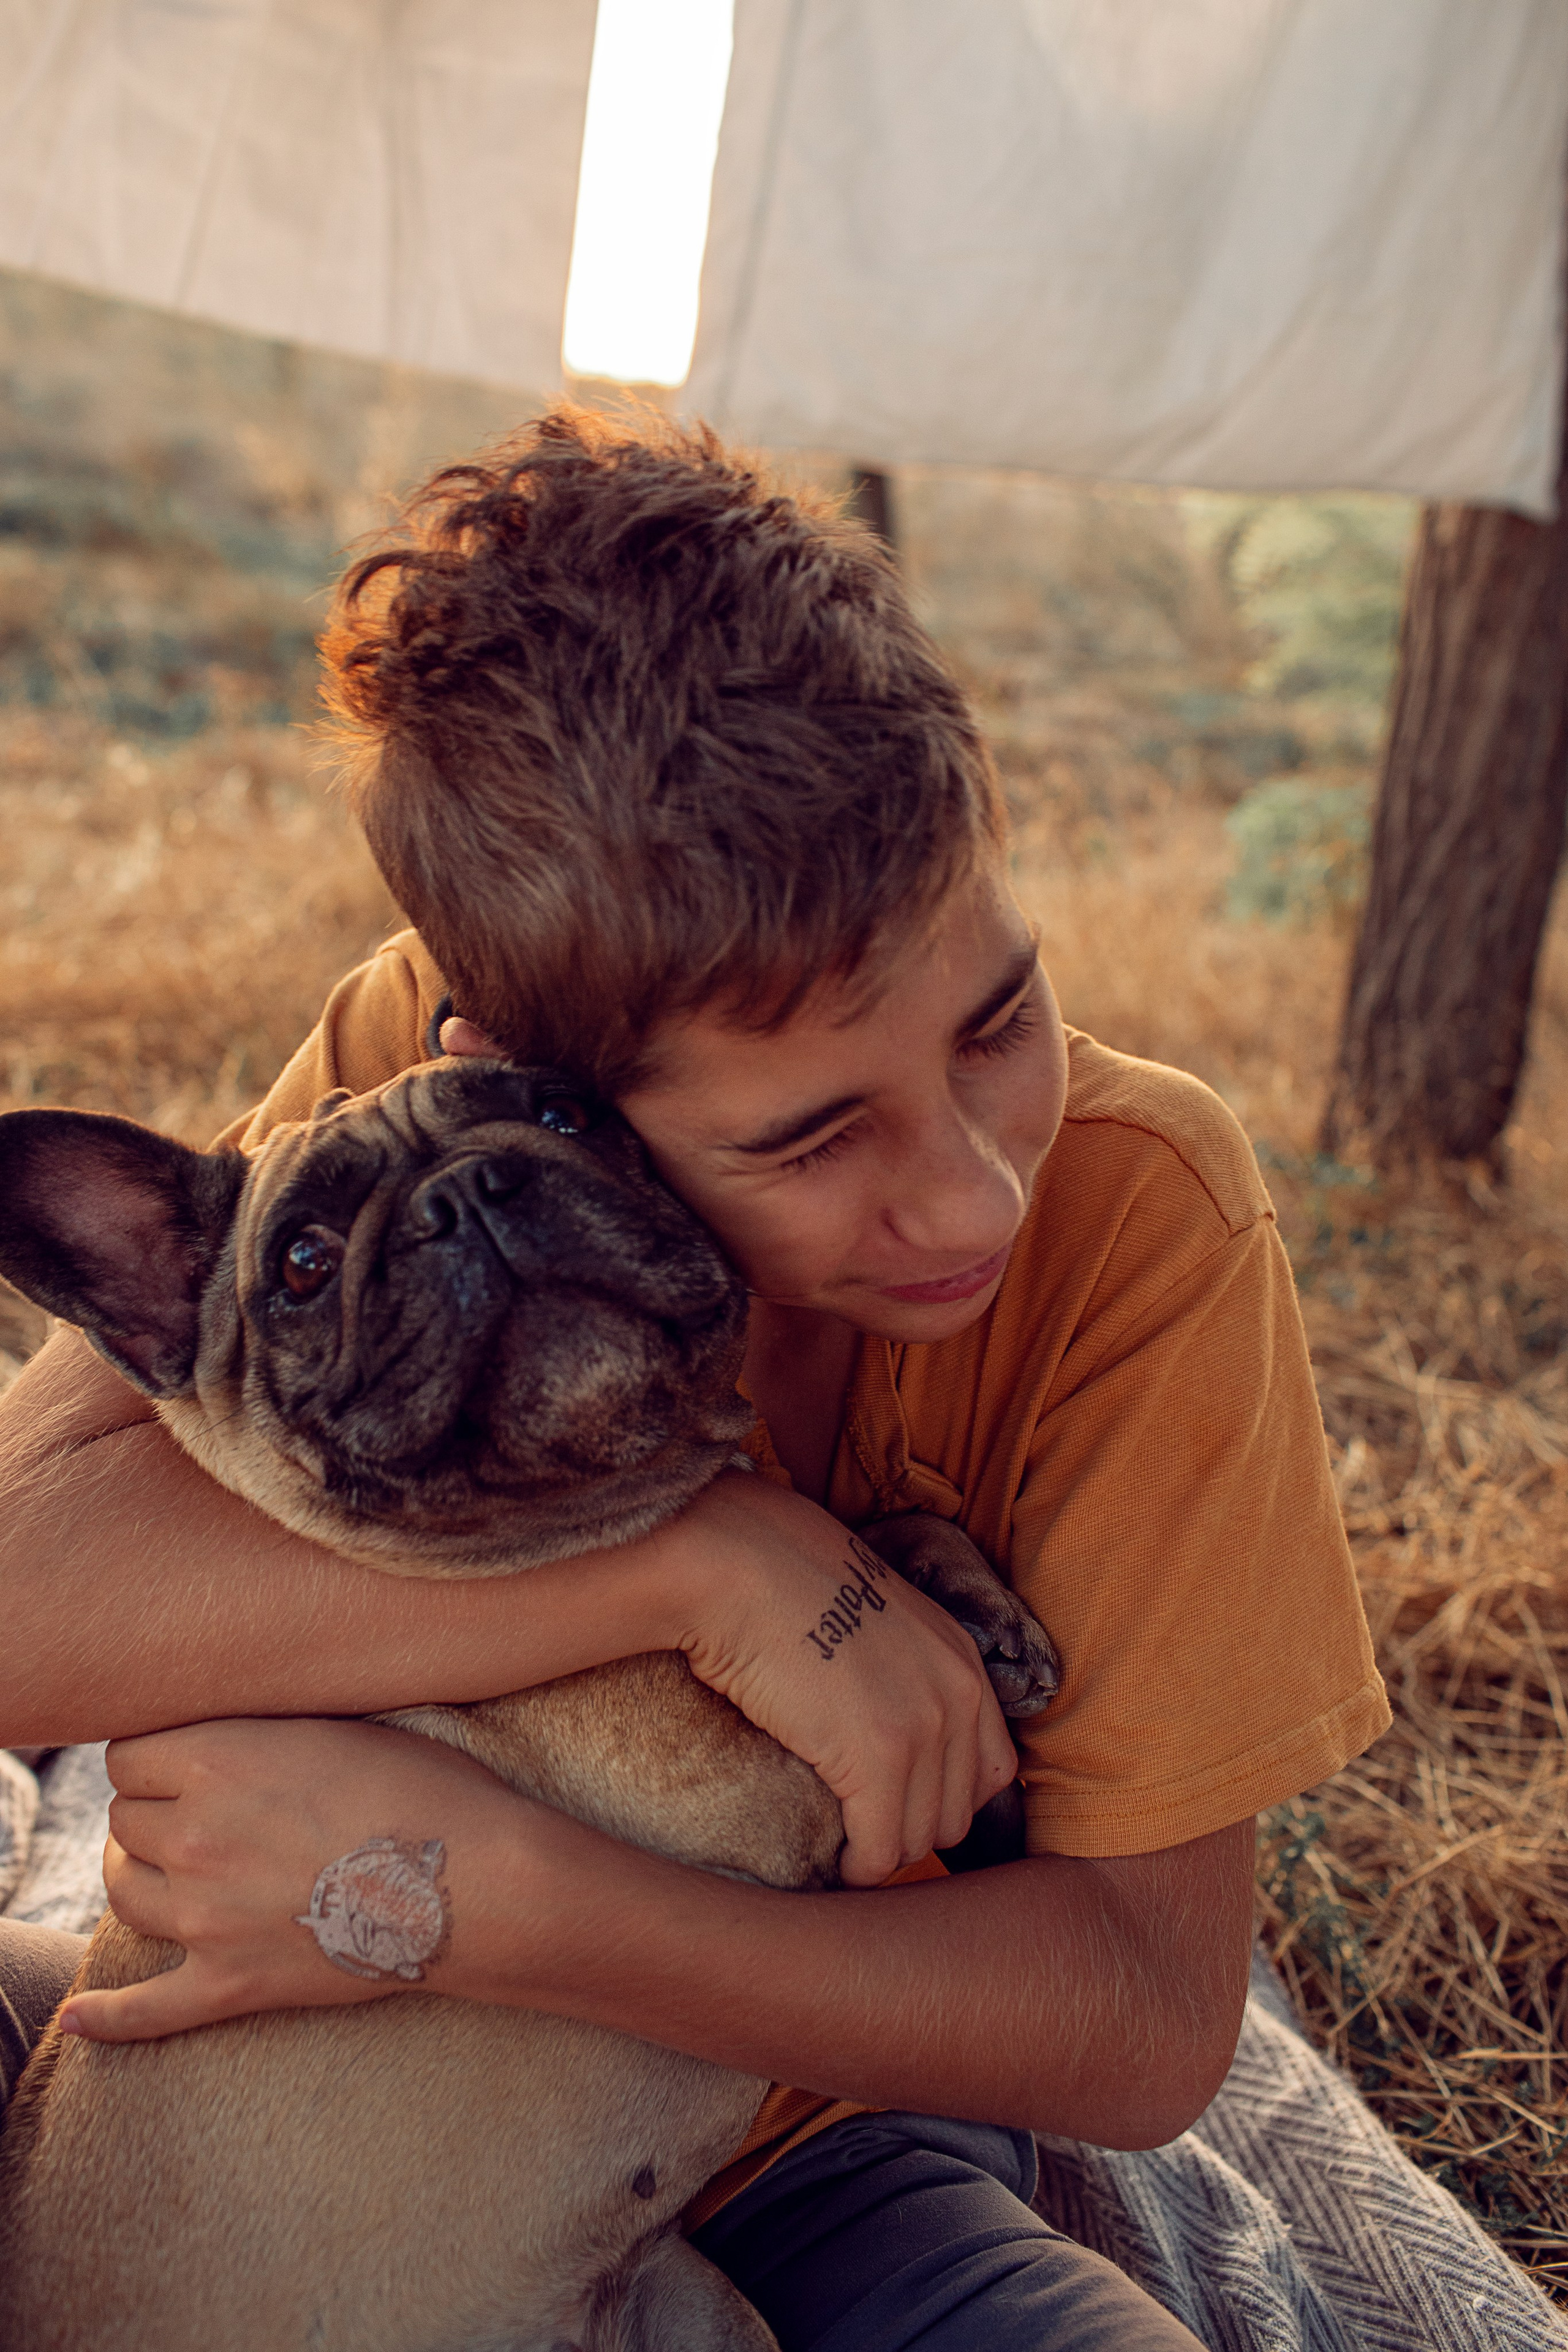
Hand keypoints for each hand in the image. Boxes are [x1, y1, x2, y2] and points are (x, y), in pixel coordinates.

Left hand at [59, 1716, 525, 2042]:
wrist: (474, 1883)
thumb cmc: (424, 1789)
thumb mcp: (336, 1728)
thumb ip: (257, 1735)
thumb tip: (217, 1741)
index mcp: (218, 1762)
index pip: (128, 1756)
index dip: (158, 1757)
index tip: (189, 1763)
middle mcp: (196, 1837)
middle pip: (125, 1820)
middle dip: (156, 1812)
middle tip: (206, 1813)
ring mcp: (206, 1917)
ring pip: (124, 1891)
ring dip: (139, 1875)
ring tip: (170, 1868)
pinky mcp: (230, 1982)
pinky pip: (146, 2009)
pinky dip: (108, 2019)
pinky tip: (78, 2023)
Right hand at [661, 1475, 1017, 1886]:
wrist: (738, 1562)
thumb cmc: (785, 1587)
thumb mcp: (873, 1621)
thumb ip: (903, 1670)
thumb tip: (881, 1722)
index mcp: (961, 1660)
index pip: (990, 1771)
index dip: (942, 1801)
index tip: (896, 1811)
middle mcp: (957, 1693)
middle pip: (956, 1813)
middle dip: (908, 1832)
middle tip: (859, 1833)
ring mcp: (923, 1725)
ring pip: (919, 1839)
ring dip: (881, 1852)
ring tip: (842, 1843)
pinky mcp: (876, 1754)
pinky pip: (879, 1849)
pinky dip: (858, 1869)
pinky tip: (833, 1860)